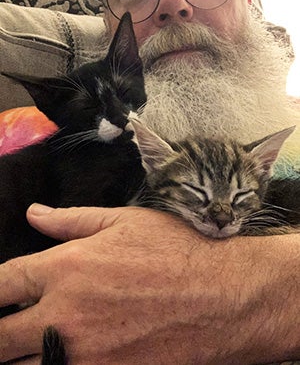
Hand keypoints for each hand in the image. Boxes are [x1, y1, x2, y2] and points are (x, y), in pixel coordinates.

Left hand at [0, 204, 299, 363]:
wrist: (223, 295)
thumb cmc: (175, 250)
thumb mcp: (122, 222)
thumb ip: (70, 220)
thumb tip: (34, 213)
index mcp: (66, 268)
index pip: (0, 283)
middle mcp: (66, 316)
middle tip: (10, 322)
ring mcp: (85, 356)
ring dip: (22, 353)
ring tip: (36, 339)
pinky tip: (64, 353)